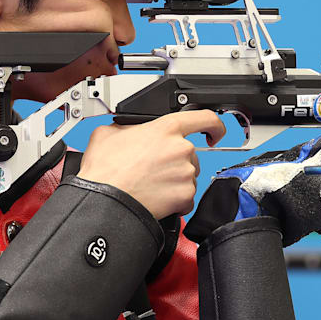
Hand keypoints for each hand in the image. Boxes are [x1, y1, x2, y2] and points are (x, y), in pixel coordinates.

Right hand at [77, 110, 224, 218]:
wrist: (105, 201)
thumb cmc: (105, 170)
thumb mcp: (108, 133)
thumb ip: (128, 126)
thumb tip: (129, 130)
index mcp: (166, 128)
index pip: (204, 118)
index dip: (214, 125)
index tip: (215, 133)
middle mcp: (181, 148)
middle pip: (191, 154)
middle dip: (176, 162)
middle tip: (154, 170)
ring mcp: (186, 172)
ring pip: (188, 176)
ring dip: (175, 181)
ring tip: (151, 185)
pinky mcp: (186, 195)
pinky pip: (186, 198)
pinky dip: (176, 201)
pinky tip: (157, 198)